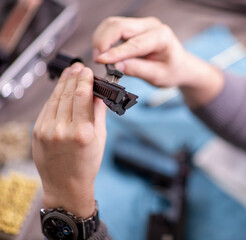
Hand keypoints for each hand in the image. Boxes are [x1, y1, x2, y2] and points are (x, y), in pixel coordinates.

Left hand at [32, 63, 106, 217]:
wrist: (66, 184)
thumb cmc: (86, 164)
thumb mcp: (100, 139)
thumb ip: (98, 114)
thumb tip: (98, 94)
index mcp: (83, 132)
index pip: (82, 96)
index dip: (84, 80)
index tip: (87, 70)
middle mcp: (63, 130)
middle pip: (67, 94)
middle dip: (73, 77)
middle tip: (78, 66)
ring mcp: (47, 131)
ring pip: (56, 99)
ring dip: (63, 83)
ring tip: (70, 73)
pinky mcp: (37, 132)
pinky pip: (47, 108)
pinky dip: (54, 96)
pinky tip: (60, 90)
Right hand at [92, 17, 223, 107]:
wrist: (179, 65)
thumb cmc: (172, 71)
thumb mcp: (158, 76)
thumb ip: (138, 70)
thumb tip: (116, 66)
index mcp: (161, 36)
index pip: (133, 43)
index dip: (115, 52)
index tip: (100, 60)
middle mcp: (150, 25)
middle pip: (119, 26)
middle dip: (103, 41)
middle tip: (97, 59)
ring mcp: (141, 24)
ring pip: (112, 24)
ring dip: (101, 38)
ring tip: (99, 57)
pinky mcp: (133, 27)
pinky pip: (113, 27)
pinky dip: (104, 38)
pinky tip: (103, 52)